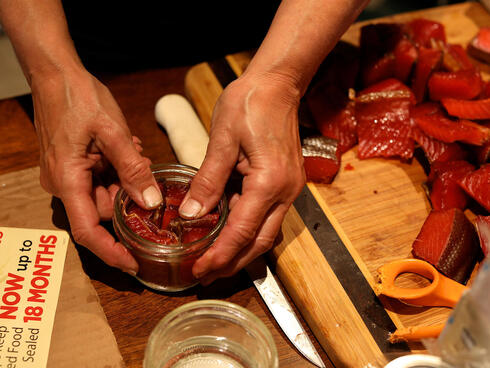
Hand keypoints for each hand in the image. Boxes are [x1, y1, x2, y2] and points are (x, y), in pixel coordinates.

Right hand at [31, 68, 161, 273]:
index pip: (87, 231)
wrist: (56, 74)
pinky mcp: (75, 165)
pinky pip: (101, 179)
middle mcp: (64, 183)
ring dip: (127, 182)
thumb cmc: (79, 98)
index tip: (133, 265)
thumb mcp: (112, 132)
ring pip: (105, 194)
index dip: (111, 252)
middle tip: (154, 187)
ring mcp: (68, 174)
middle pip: (102, 211)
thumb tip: (151, 203)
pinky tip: (129, 151)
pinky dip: (119, 171)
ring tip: (138, 156)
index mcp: (67, 180)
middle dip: (130, 202)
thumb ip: (132, 169)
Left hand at [179, 72, 305, 283]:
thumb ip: (208, 180)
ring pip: (265, 232)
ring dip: (241, 250)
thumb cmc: (249, 103)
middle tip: (206, 275)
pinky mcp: (284, 183)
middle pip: (260, 242)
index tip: (201, 271)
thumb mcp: (223, 140)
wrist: (277, 84)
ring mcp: (288, 188)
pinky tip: (227, 233)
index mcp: (270, 181)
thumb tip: (191, 215)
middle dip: (233, 262)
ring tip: (213, 261)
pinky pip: (266, 216)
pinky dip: (247, 230)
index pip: (243, 230)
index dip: (220, 254)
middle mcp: (285, 191)